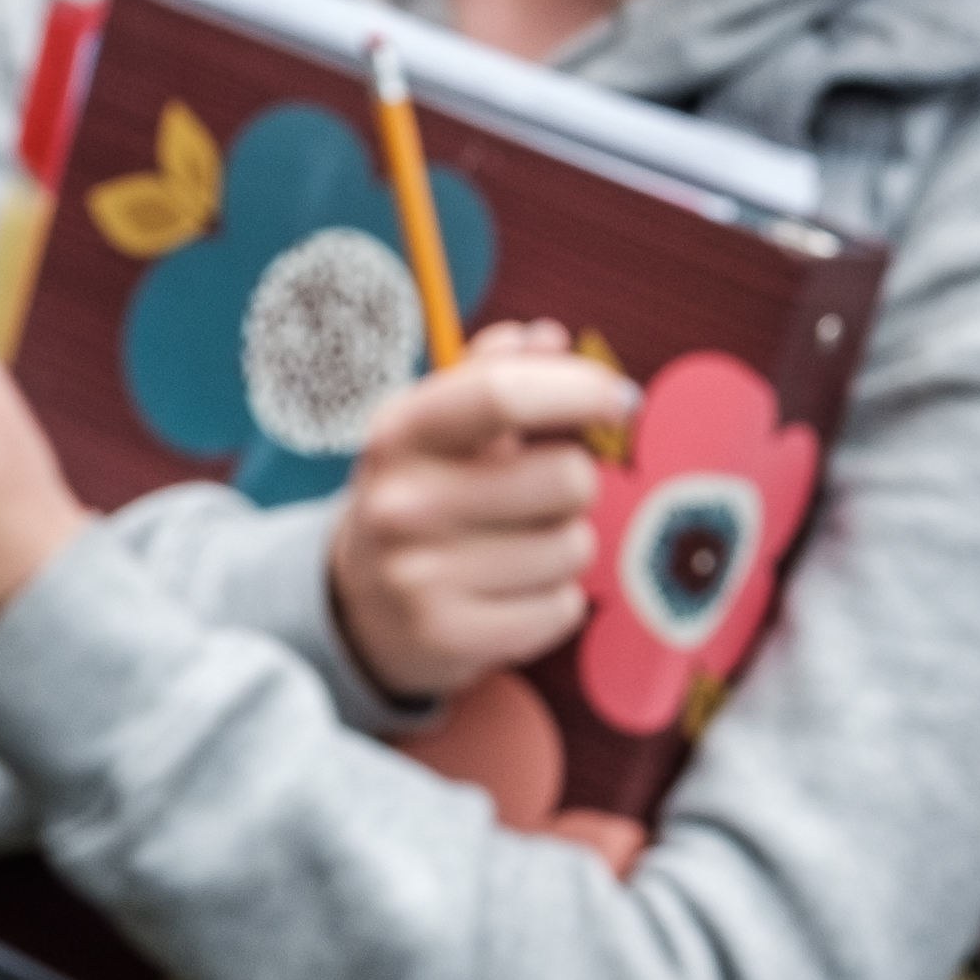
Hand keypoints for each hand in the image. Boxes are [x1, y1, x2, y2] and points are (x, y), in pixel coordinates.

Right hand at [324, 321, 637, 703]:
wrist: (356, 606)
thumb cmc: (421, 494)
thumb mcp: (435, 425)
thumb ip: (492, 372)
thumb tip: (548, 339)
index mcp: (400, 433)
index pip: (503, 395)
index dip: (580, 390)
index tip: (622, 401)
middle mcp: (402, 504)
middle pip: (567, 478)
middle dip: (571, 485)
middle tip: (533, 500)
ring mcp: (420, 578)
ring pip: (574, 549)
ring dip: (563, 547)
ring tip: (514, 550)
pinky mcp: (450, 640)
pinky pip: (562, 609)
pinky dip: (553, 602)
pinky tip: (510, 594)